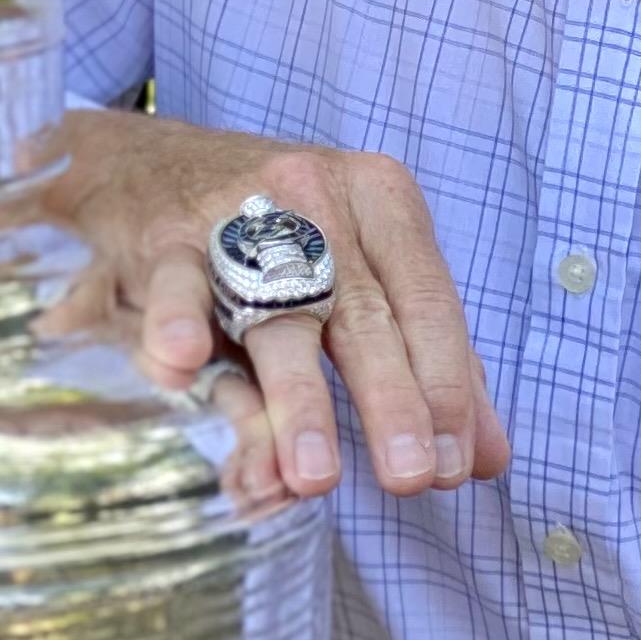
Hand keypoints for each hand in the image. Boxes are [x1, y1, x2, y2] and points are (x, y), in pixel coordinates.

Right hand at [31, 104, 509, 501]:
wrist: (154, 162)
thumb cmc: (277, 233)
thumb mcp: (357, 270)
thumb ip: (422, 357)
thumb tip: (485, 460)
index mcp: (379, 197)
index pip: (428, 300)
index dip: (447, 385)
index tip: (455, 465)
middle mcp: (316, 195)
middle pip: (364, 313)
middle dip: (391, 400)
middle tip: (410, 477)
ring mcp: (237, 213)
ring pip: (277, 313)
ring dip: (297, 396)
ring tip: (313, 473)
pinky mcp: (166, 235)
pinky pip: (177, 283)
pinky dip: (175, 321)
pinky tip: (181, 365)